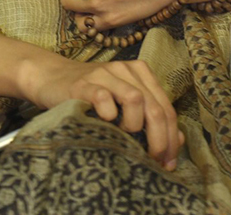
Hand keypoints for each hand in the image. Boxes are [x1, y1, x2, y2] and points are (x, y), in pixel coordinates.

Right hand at [25, 53, 181, 170]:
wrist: (53, 78)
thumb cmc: (92, 95)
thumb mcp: (124, 103)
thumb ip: (150, 116)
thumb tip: (177, 139)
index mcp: (140, 72)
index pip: (166, 107)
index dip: (171, 137)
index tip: (168, 161)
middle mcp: (125, 69)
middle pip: (154, 106)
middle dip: (159, 139)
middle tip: (152, 159)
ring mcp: (104, 74)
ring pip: (135, 98)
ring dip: (134, 125)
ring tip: (125, 136)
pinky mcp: (83, 83)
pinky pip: (103, 98)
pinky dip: (109, 114)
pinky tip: (106, 122)